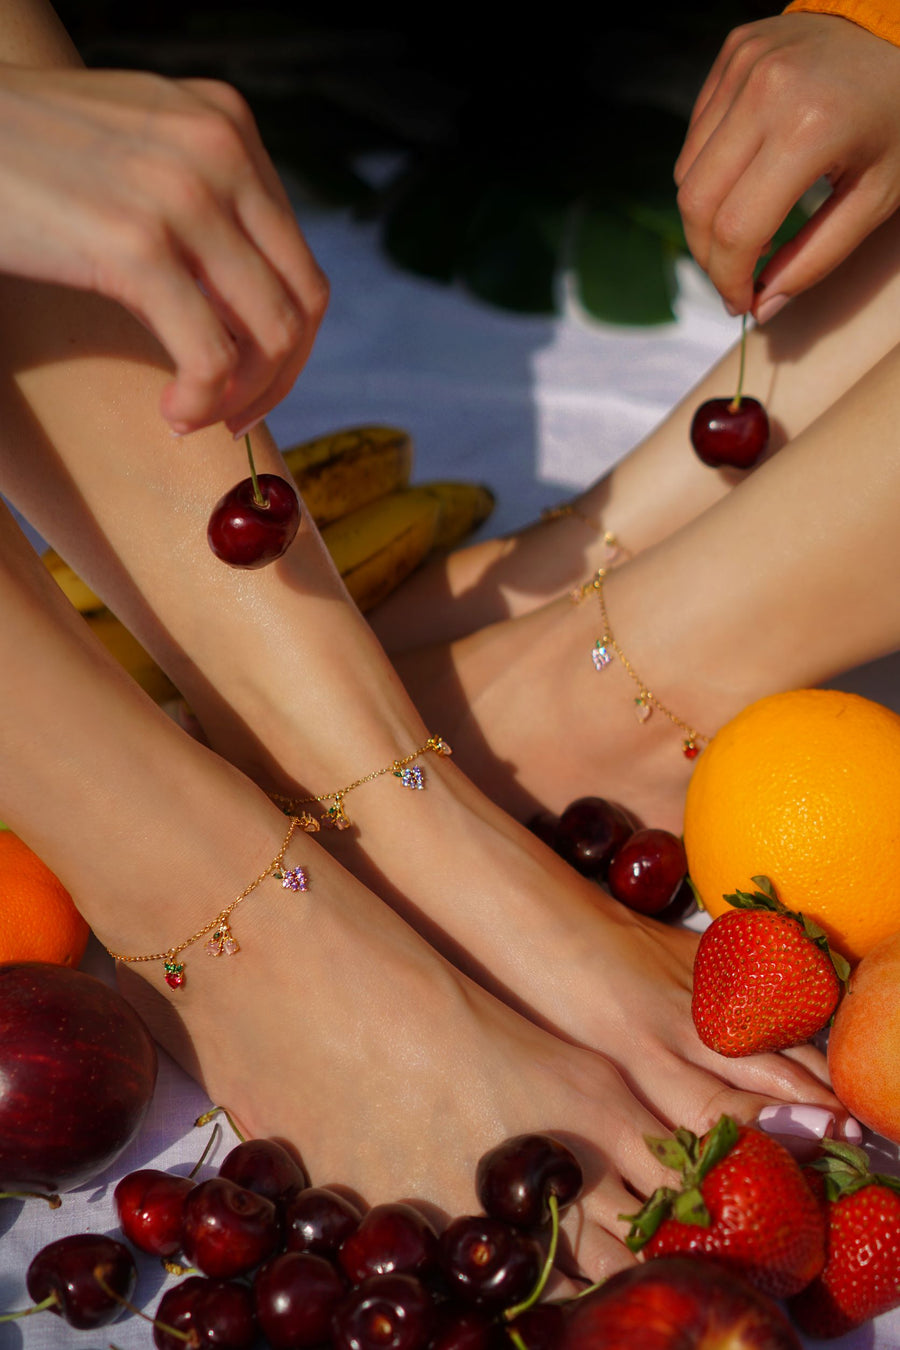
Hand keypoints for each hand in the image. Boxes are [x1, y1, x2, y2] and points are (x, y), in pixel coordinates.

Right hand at [0, 63, 327, 433]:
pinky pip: (212, 357)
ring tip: (195, 417)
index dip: (286, 340)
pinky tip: (172, 415)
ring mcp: (184, 194)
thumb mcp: (136, 149)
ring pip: (271, 335)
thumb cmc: (22, 153)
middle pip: (302, 300)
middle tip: (235, 416)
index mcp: (228, 124)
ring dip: (243, 397)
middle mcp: (221, 149)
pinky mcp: (136, 245)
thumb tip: (240, 295)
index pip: (297, 260)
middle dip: (277, 377)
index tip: (249, 382)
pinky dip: (202, 403)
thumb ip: (198, 194)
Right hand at [674, 14, 899, 320]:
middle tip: (733, 278)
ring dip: (705, 218)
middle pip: (696, 203)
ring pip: (686, 172)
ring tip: (743, 232)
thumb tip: (762, 306)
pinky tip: (744, 181)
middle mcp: (766, 92)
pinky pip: (697, 136)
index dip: (729, 279)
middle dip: (708, 256)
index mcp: (809, 129)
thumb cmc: (896, 117)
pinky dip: (710, 174)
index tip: (741, 302)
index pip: (736, 230)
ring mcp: (744, 66)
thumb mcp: (875, 198)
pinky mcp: (733, 54)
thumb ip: (817, 257)